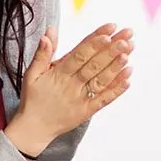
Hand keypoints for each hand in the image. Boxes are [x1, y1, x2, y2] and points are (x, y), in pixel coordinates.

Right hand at [5, 23, 133, 155]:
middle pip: (94, 65)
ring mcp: (81, 99)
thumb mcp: (32, 74)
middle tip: (126, 38)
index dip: (95, 42)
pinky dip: (117, 89)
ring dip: (116, 67)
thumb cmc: (33, 99)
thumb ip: (42, 53)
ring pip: (101, 81)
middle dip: (111, 51)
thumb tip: (49, 31)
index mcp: (58, 74)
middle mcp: (71, 86)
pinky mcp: (87, 111)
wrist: (34, 129)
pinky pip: (104, 99)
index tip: (109, 31)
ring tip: (128, 53)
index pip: (80, 54)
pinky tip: (128, 78)